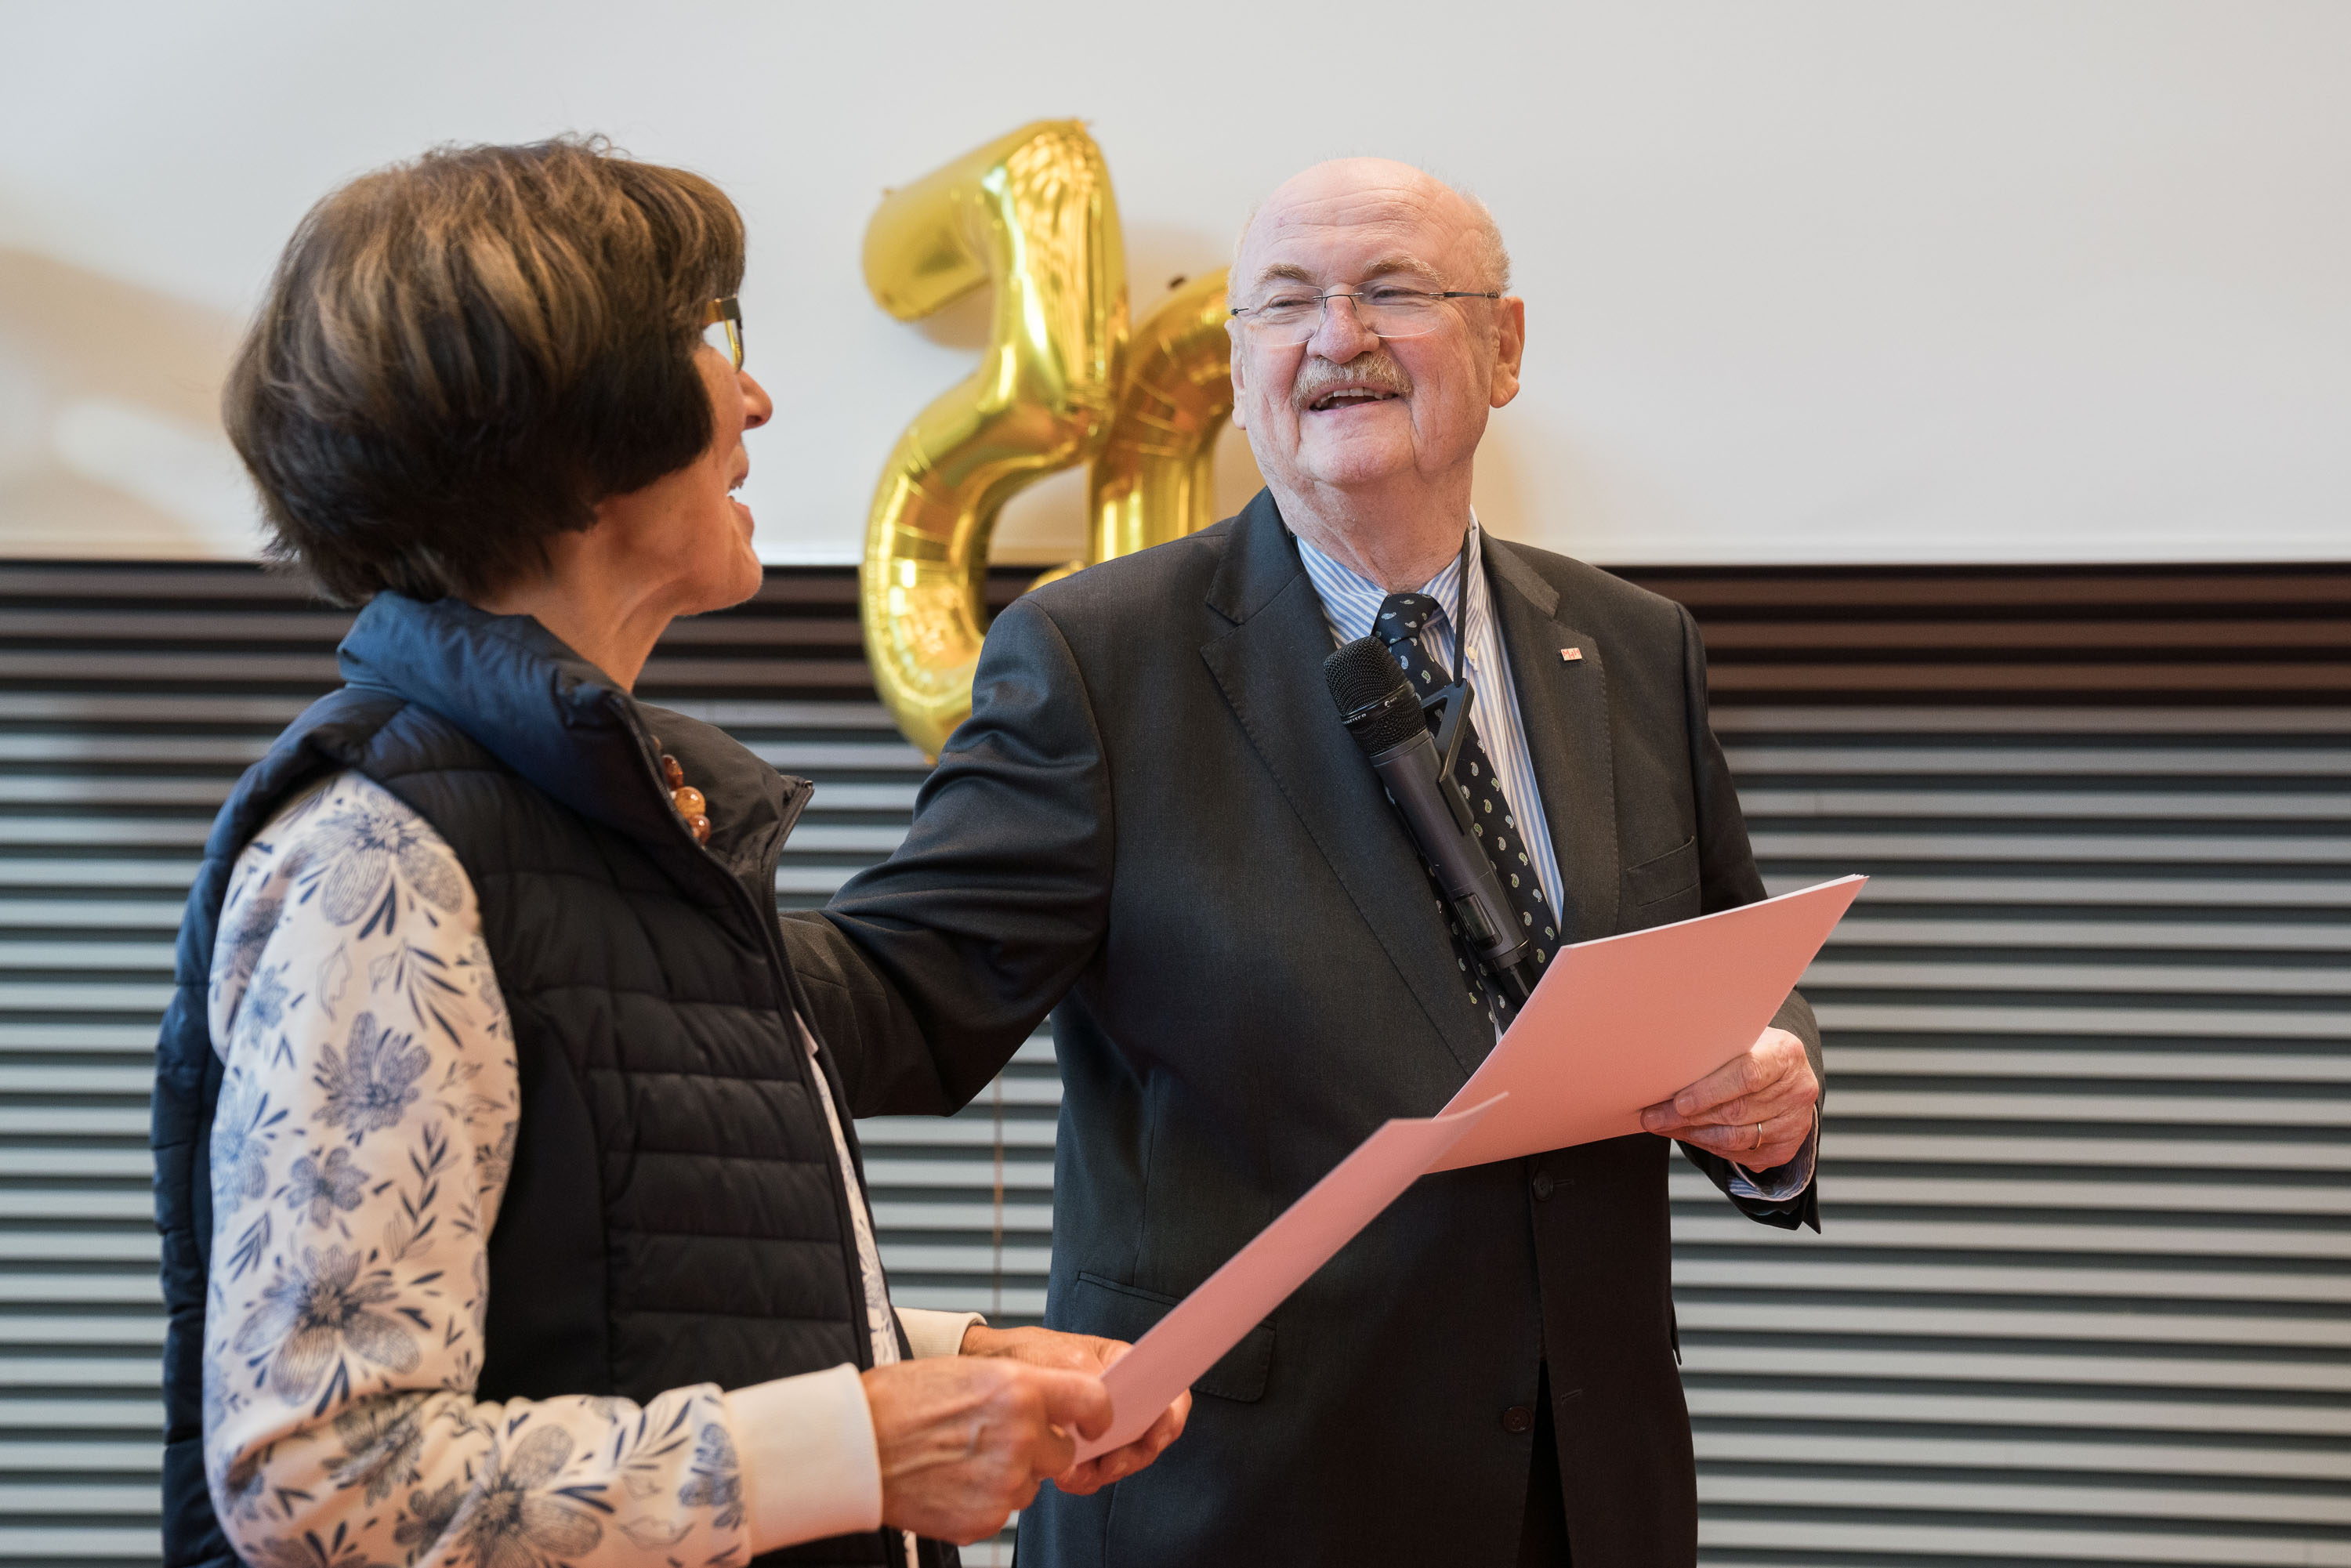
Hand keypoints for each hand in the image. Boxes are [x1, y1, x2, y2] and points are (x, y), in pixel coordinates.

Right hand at [859, 1355, 1110, 1543]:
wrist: (853, 1446)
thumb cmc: (901, 1401)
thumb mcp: (970, 1372)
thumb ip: (1020, 1388)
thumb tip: (1054, 1405)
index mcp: (1019, 1390)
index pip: (1092, 1401)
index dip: (1098, 1412)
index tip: (1095, 1420)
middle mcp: (1021, 1437)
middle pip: (1063, 1452)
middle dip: (1041, 1447)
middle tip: (998, 1436)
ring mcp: (1005, 1484)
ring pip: (1031, 1483)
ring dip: (1010, 1473)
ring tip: (962, 1456)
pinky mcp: (986, 1520)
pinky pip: (1004, 1509)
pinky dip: (984, 1498)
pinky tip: (952, 1479)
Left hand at [959, 1324, 1190, 1493]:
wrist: (994, 1367)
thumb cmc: (1034, 1353)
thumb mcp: (1066, 1359)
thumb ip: (1094, 1381)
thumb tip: (1110, 1406)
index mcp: (1129, 1367)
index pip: (1170, 1395)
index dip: (1170, 1419)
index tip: (1153, 1438)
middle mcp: (1124, 1398)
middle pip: (1149, 1436)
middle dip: (1131, 1456)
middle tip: (1107, 1466)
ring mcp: (1106, 1425)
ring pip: (1123, 1458)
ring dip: (1104, 1471)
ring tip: (1074, 1474)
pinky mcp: (1085, 1447)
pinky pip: (1097, 1470)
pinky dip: (1085, 1478)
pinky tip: (1065, 1476)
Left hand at [1638, 1026, 1816, 1171]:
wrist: (1785, 1073)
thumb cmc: (1752, 1051)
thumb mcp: (1739, 1039)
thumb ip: (1713, 1050)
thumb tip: (1663, 1068)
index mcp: (1786, 1054)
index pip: (1747, 1075)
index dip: (1710, 1091)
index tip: (1678, 1101)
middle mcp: (1798, 1090)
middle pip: (1736, 1111)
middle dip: (1688, 1117)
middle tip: (1653, 1117)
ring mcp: (1795, 1123)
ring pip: (1735, 1138)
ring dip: (1693, 1134)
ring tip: (1662, 1126)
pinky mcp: (1786, 1148)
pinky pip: (1740, 1154)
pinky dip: (1708, 1147)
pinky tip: (1687, 1135)